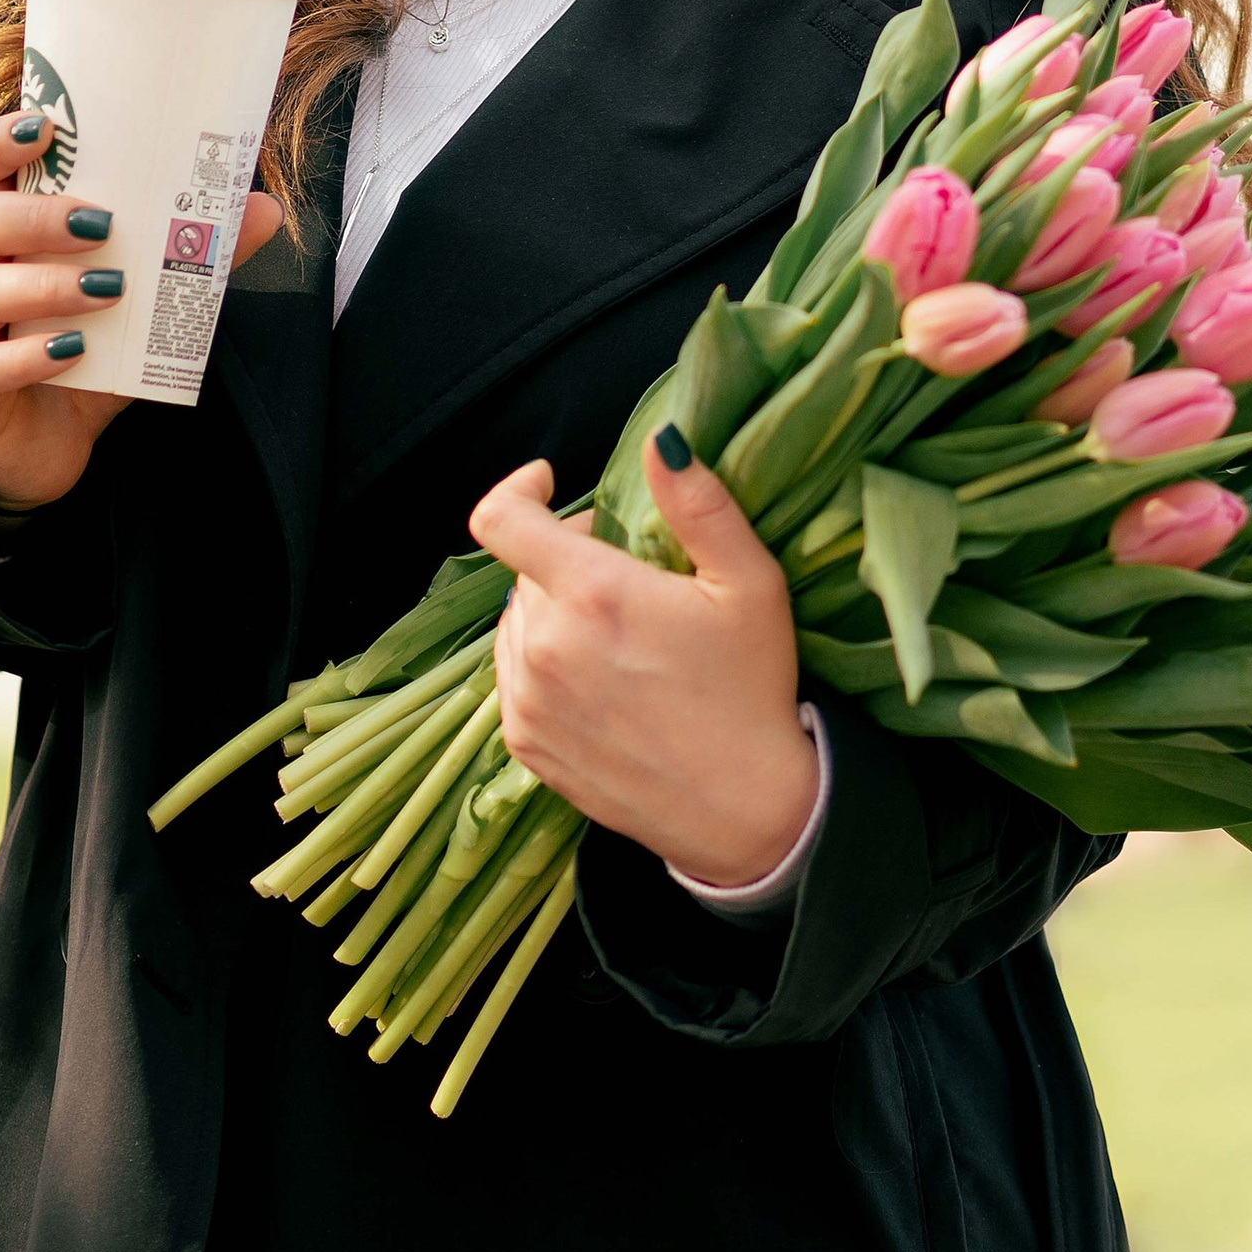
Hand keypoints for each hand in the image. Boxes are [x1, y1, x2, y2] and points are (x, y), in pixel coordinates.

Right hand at [0, 104, 283, 513]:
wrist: (42, 446)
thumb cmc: (82, 351)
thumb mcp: (138, 302)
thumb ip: (191, 256)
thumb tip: (264, 209)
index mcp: (6, 235)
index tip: (45, 126)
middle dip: (37, 216)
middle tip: (101, 223)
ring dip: (47, 284)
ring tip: (108, 289)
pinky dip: (27, 357)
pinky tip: (74, 351)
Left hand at [466, 433, 817, 885]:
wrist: (746, 811)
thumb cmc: (752, 689)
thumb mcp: (748, 583)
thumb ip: (698, 504)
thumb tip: (660, 439)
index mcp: (591, 596)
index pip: (500, 520)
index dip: (518, 488)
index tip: (550, 483)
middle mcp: (544, 648)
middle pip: (523, 571)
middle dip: (565, 559)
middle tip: (628, 577)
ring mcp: (528, 704)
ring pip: (516, 624)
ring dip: (552, 611)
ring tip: (617, 632)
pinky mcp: (527, 748)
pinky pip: (514, 678)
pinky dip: (543, 662)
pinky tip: (600, 678)